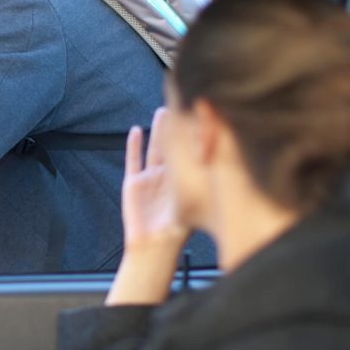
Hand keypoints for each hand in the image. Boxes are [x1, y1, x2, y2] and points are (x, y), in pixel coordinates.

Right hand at [107, 108, 190, 306]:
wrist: (155, 245)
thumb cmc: (178, 228)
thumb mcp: (195, 196)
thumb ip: (201, 173)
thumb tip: (217, 148)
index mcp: (187, 181)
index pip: (193, 150)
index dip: (196, 133)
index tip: (202, 113)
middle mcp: (171, 178)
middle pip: (175, 145)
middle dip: (179, 126)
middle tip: (183, 103)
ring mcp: (152, 179)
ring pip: (156, 148)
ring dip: (159, 131)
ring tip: (164, 112)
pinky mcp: (134, 183)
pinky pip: (133, 160)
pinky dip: (133, 146)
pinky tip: (134, 132)